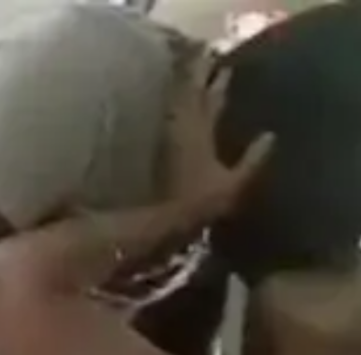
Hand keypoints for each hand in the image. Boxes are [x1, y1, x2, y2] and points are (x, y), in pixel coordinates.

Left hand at [162, 53, 274, 220]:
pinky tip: (178, 106)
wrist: (168, 217)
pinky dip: (176, 106)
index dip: (218, 84)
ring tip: (192, 75)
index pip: (212, 101)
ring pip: (178, 105)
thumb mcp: (236, 182)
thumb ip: (253, 159)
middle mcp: (184, 130)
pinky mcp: (162, 149)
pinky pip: (170, 118)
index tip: (225, 67)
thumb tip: (270, 136)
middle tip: (205, 58)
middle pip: (191, 96)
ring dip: (186, 88)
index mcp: (203, 134)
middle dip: (198, 76)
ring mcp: (170, 138)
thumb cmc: (204, 201)